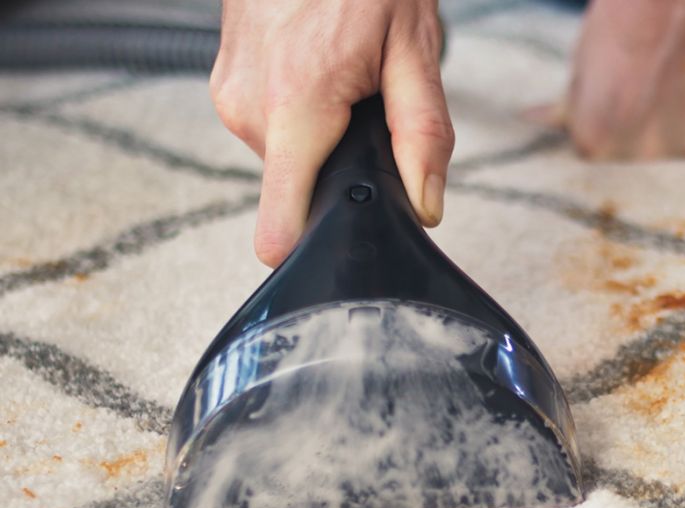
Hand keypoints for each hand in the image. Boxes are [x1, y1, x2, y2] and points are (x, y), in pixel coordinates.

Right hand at [210, 0, 453, 265]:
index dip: (307, 243)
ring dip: (319, 134)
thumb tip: (425, 205)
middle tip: (362, 106)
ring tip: (339, 77)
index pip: (279, 220)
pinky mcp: (224, 83)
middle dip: (337, 160)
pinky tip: (314, 70)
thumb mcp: (412, 48)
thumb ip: (422, 135)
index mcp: (298, 104)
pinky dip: (298, 115)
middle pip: (300, 186)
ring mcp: (230, 94)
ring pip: (285, 156)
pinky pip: (268, 127)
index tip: (328, 247)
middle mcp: (250, 107)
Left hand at [562, 0, 684, 158]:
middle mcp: (640, 155)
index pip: (606, 152)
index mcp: (594, 146)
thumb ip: (561, 110)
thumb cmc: (620, 21)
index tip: (626, 89)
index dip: (617, 119)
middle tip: (658, 81)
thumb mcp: (581, 68)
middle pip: (648, 155)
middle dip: (652, 127)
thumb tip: (527, 121)